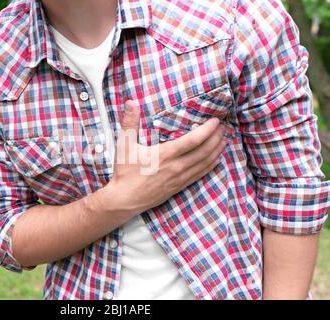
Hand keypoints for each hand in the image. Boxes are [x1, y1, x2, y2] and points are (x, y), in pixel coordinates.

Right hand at [100, 100, 227, 217]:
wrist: (125, 200)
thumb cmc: (125, 173)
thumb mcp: (124, 146)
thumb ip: (129, 123)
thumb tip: (131, 102)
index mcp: (165, 154)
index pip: (193, 140)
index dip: (207, 130)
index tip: (216, 121)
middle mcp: (176, 166)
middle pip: (204, 151)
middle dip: (216, 138)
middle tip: (224, 127)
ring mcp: (180, 178)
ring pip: (205, 163)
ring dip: (217, 150)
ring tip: (225, 139)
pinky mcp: (179, 186)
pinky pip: (200, 174)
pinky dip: (211, 165)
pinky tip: (216, 159)